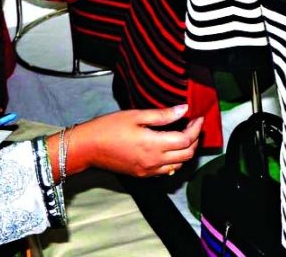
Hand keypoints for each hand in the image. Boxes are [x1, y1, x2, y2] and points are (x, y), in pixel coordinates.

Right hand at [63, 104, 202, 178]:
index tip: (197, 117)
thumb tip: (183, 109)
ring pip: (178, 165)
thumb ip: (162, 115)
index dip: (195, 129)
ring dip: (186, 151)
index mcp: (153, 145)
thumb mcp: (135, 115)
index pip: (185, 140)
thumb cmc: (108, 128)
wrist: (87, 148)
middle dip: (194, 140)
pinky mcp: (142, 175)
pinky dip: (175, 161)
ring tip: (184, 135)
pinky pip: (166, 170)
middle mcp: (154, 161)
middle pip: (186, 154)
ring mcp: (148, 170)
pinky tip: (170, 149)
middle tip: (193, 125)